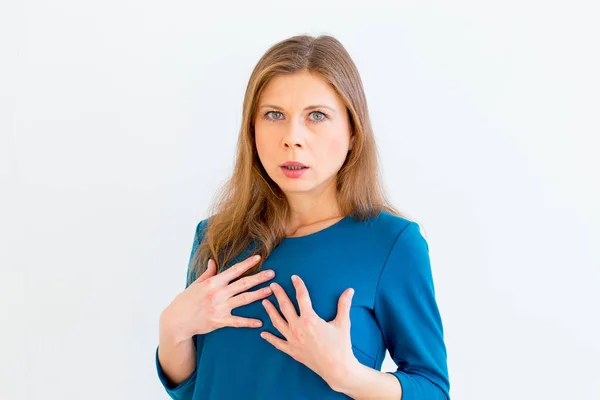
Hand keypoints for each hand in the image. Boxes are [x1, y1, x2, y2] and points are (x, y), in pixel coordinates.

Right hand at [159, 255, 275, 344]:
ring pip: (243, 300)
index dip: (247, 264)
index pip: (233, 270)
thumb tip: (213, 261)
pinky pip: (237, 322)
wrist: (177, 321)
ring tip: (271, 291)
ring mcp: (219, 308)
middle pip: (243, 284)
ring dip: (259, 295)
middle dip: (259, 278)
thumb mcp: (196, 284)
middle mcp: (218, 294)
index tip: (259, 258)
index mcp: (213, 283)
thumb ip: (208, 273)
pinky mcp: (219, 322)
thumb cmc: (186, 300)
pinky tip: (259, 322)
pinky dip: (249, 322)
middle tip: (273, 274)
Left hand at [260, 275, 358, 390]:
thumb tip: (350, 290)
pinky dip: (269, 338)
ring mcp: (293, 340)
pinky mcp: (292, 351)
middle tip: (272, 285)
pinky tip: (262, 333)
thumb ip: (344, 305)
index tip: (294, 277)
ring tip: (264, 302)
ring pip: (277, 322)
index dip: (298, 285)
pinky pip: (277, 343)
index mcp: (310, 319)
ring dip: (270, 311)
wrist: (337, 369)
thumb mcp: (343, 323)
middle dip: (278, 294)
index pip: (302, 297)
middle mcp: (298, 328)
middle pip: (285, 307)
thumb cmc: (341, 346)